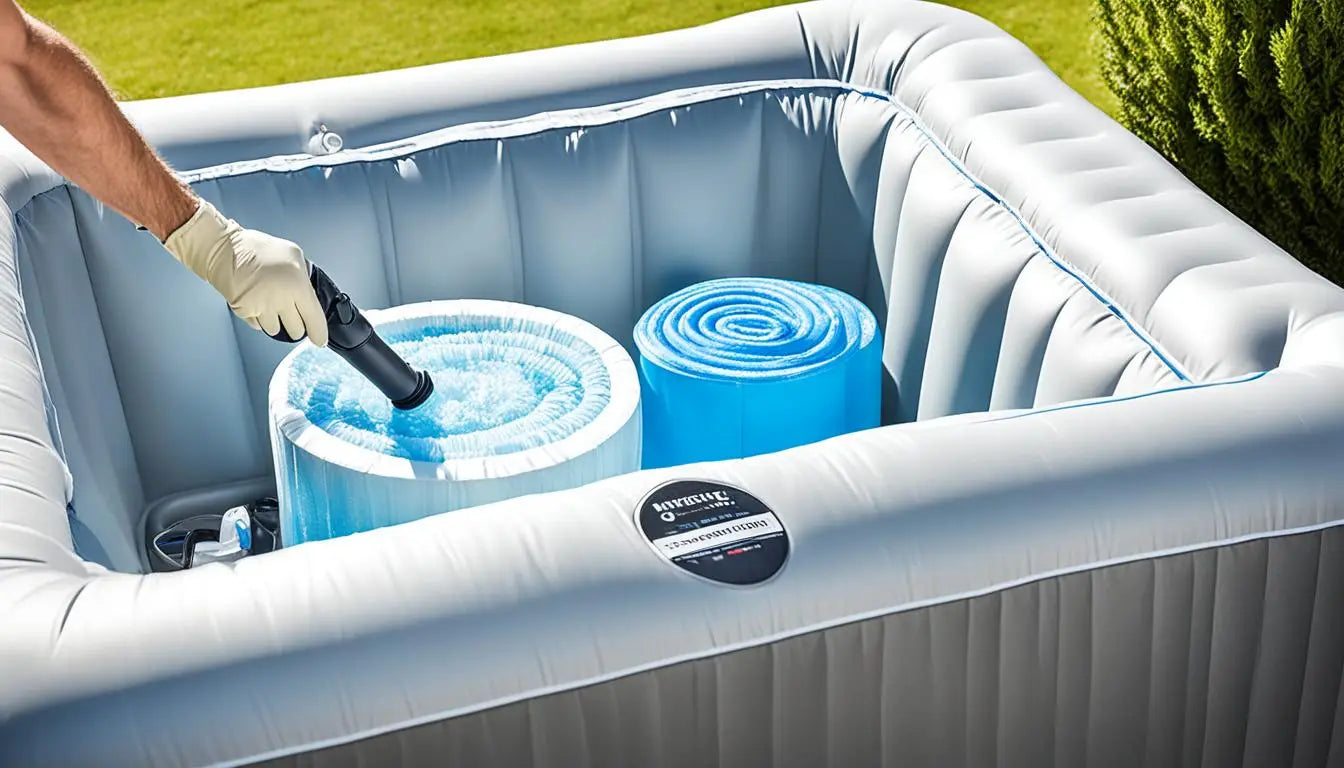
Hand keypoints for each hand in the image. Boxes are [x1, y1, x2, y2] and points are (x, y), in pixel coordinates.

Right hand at [163, 200, 328, 346]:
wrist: (225, 249)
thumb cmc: (258, 249)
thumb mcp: (293, 255)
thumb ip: (304, 278)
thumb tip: (310, 298)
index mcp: (297, 285)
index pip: (314, 319)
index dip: (318, 333)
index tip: (319, 340)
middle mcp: (280, 299)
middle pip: (295, 330)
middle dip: (296, 325)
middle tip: (291, 312)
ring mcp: (261, 307)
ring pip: (275, 330)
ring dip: (276, 321)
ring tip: (270, 302)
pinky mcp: (245, 312)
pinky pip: (257, 325)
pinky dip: (259, 318)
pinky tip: (257, 301)